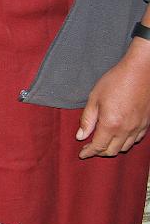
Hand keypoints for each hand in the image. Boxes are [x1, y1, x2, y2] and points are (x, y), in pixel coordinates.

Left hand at [77, 35, 149, 158]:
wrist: (141, 70)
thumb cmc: (116, 81)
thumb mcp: (94, 99)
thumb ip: (87, 120)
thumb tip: (80, 136)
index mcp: (111, 124)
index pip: (98, 147)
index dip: (88, 152)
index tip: (82, 154)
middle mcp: (126, 129)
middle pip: (112, 151)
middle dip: (99, 152)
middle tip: (90, 147)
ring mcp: (138, 126)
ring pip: (125, 147)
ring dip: (113, 148)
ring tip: (104, 142)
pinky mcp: (147, 121)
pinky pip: (137, 139)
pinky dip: (126, 141)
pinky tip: (120, 135)